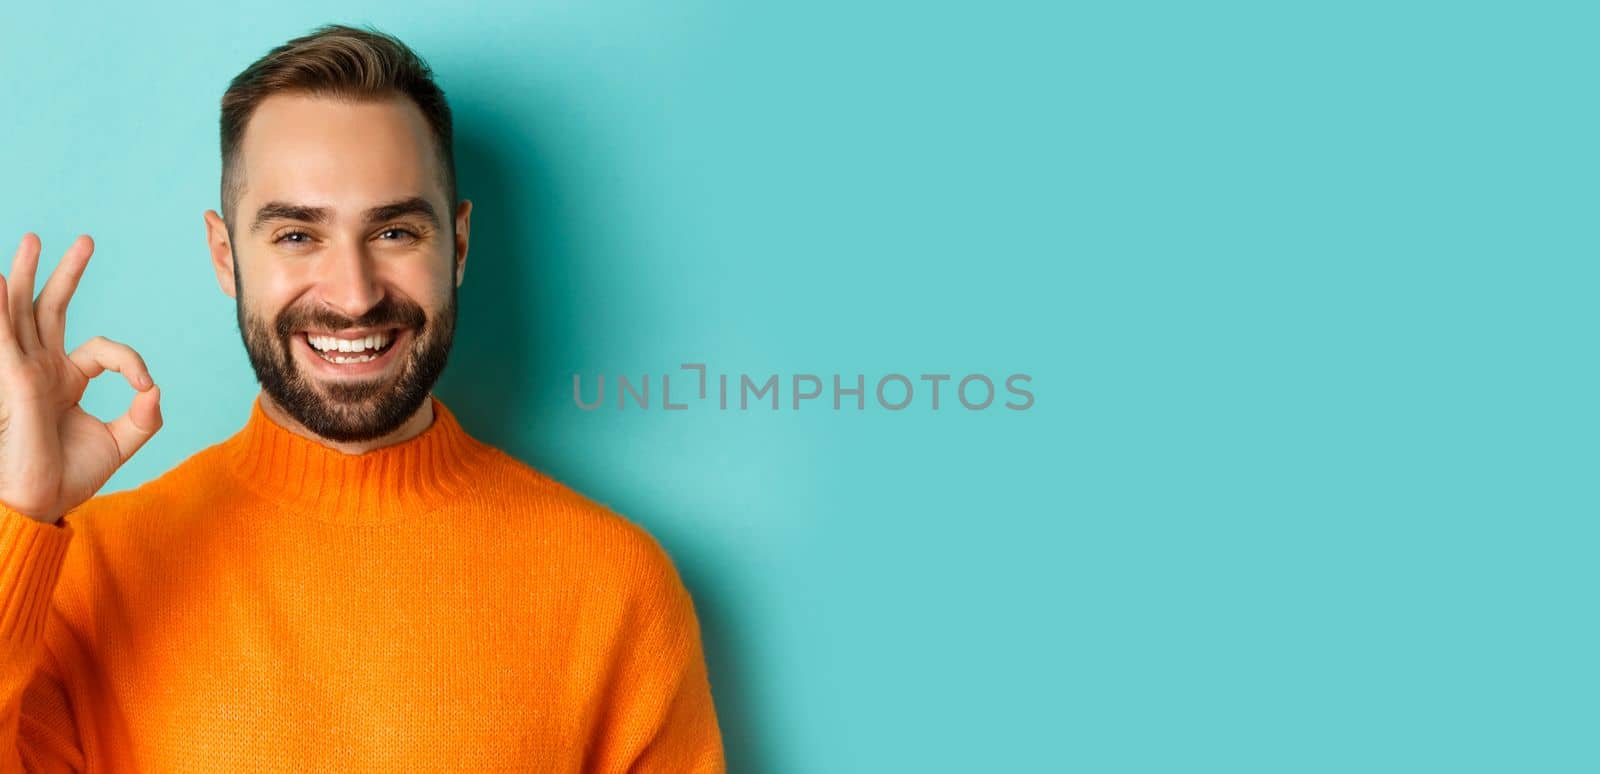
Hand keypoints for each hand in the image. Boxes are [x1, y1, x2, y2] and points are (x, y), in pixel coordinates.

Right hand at [0, 233, 161, 523]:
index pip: (102, 349)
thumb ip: (145, 417)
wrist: (42, 504)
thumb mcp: (121, 443)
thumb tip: (156, 389)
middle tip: (85, 240)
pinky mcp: (15, 382)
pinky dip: (2, 310)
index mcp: (65, 380)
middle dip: (65, 274)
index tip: (144, 388)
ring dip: (27, 274)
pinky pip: (7, 338)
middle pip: (51, 309)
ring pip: (24, 312)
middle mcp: (42, 370)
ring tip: (31, 239)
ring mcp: (25, 373)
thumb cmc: (70, 476)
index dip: (131, 362)